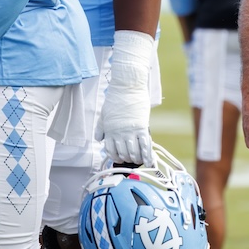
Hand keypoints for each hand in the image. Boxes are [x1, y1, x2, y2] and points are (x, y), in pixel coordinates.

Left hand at [101, 31, 154, 166]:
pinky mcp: (142, 127)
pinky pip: (145, 145)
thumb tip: (99, 139)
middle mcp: (119, 134)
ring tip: (138, 160)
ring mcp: (131, 131)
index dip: (115, 157)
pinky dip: (147, 155)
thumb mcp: (104, 114)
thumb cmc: (115, 98)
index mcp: (109, 131)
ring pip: (134, 152)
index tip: (119, 159)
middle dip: (126, 159)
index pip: (110, 151)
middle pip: (123, 153)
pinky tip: (149, 161)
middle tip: (130, 160)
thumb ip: (101, 128)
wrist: (127, 87)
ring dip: (136, 158)